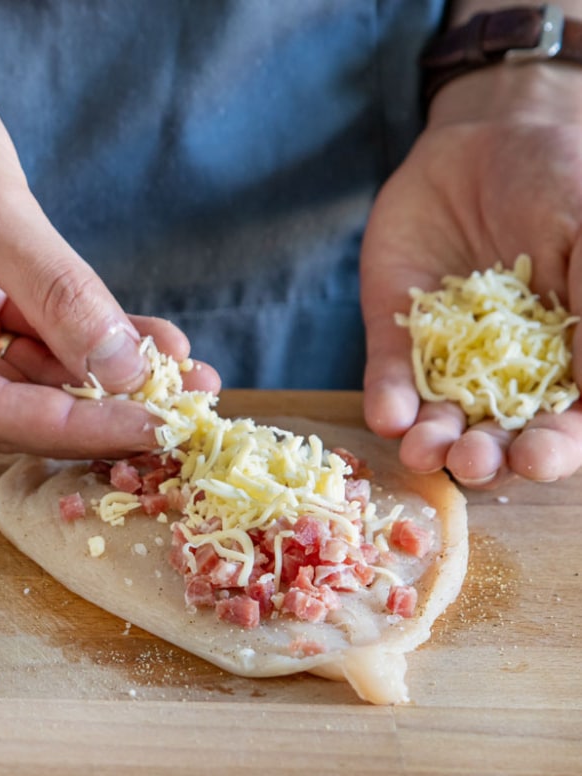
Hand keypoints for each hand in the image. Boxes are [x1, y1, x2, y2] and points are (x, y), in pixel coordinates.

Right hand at [0, 0, 219, 456]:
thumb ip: (59, 295)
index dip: (76, 426)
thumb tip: (128, 370)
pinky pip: (21, 334)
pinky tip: (140, 337)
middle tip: (178, 409)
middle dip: (95, 405)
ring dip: (96, 371)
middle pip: (6, 404)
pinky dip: (76, 333)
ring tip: (178, 370)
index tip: (153, 428)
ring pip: (21, 373)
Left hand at [361, 63, 581, 487]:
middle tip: (472, 462)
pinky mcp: (397, 335)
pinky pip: (389, 375)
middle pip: (500, 432)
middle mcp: (506, 373)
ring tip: (424, 452)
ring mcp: (448, 356)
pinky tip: (388, 417)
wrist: (485, 136)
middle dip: (488, 453)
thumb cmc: (559, 181)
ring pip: (441, 415)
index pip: (565, 420)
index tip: (536, 460)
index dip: (554, 447)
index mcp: (568, 359)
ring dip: (433, 439)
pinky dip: (387, 399)